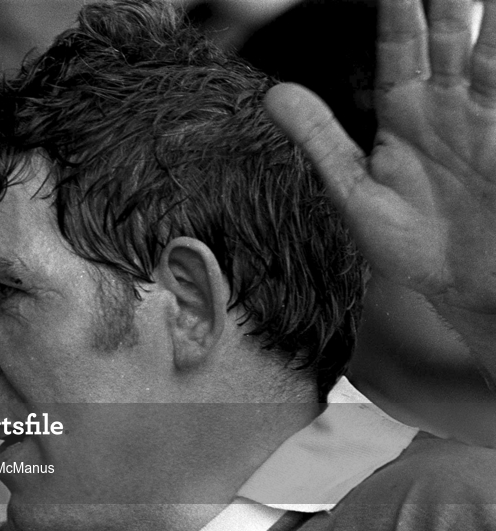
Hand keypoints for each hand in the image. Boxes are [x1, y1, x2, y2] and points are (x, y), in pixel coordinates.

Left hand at [265, 0, 495, 318]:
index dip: (395, 10)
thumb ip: (319, 139)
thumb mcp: (353, 191)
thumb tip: (273, 95)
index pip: (398, 46)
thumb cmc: (409, 245)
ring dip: (482, 15)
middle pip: (448, 32)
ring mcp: (486, 115)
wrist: (466, 287)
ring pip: (488, 48)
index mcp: (404, 113)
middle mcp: (448, 104)